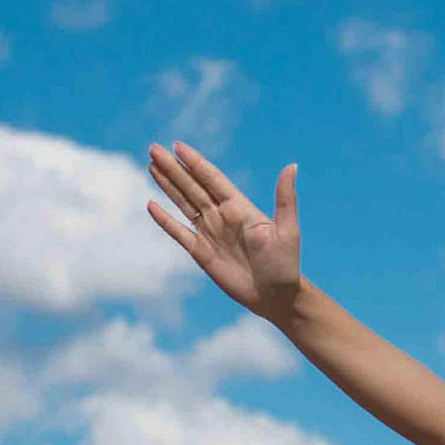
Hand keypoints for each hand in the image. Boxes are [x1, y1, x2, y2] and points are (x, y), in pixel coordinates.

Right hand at [145, 142, 302, 319]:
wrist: (277, 298)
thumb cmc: (286, 264)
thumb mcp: (288, 230)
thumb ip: (285, 198)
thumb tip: (292, 165)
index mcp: (240, 208)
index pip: (213, 179)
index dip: (195, 162)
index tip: (177, 146)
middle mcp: (222, 217)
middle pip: (193, 186)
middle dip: (174, 168)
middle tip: (153, 148)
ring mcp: (210, 233)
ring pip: (184, 203)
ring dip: (168, 185)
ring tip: (152, 165)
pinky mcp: (201, 253)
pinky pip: (179, 232)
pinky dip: (165, 219)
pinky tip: (151, 204)